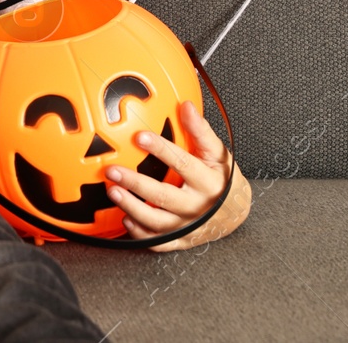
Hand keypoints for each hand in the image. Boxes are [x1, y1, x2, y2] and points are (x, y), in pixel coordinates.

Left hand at [103, 99, 250, 251]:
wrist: (236, 213)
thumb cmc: (222, 178)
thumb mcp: (218, 153)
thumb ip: (201, 131)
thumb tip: (186, 106)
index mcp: (209, 181)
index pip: (183, 164)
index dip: (162, 150)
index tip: (139, 137)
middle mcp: (198, 206)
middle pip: (164, 196)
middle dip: (136, 183)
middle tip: (112, 170)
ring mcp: (189, 226)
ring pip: (158, 222)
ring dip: (132, 208)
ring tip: (113, 192)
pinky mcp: (182, 240)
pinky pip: (159, 242)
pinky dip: (141, 234)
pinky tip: (125, 220)